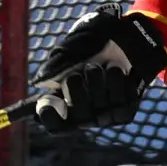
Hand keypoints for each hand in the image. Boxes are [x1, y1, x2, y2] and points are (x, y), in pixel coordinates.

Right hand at [33, 7, 164, 127]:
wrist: (123, 41)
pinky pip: (122, 101)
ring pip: (100, 107)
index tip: (46, 102)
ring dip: (100, 80)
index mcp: (63, 105)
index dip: (49, 117)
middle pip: (79, 117)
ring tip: (104, 66)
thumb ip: (56, 66)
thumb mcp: (70, 51)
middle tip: (84, 69)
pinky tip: (118, 70)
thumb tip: (41, 81)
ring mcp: (104, 118)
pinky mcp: (125, 114)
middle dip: (78, 89)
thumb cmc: (90, 48)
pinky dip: (119, 81)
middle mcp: (83, 117)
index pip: (54, 124)